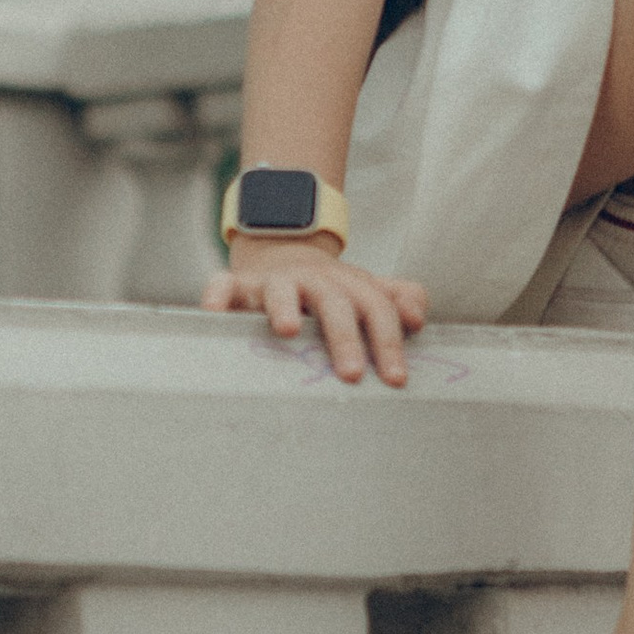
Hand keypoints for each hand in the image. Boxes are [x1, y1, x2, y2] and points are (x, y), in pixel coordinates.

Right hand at [204, 238, 429, 386]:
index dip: (388, 342)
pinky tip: (215, 313)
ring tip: (288, 331)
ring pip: (281, 290)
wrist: (286, 255)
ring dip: (284, 307)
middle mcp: (315, 281)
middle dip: (344, 337)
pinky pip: (225, 285)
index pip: (376, 310)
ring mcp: (276, 282)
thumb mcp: (369, 292)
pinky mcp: (240, 284)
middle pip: (334, 304)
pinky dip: (218, 295)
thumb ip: (399, 299)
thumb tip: (417, 315)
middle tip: (351, 373)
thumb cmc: (332, 292)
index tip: (396, 378)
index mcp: (350, 286)